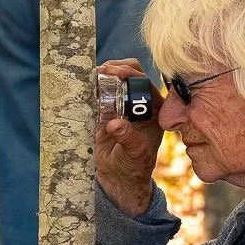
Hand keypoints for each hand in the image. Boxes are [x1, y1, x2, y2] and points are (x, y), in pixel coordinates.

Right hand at [95, 58, 164, 216]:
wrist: (118, 176)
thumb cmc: (133, 166)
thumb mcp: (134, 154)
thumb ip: (128, 138)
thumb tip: (115, 124)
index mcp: (155, 110)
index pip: (147, 84)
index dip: (133, 76)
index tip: (118, 74)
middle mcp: (141, 103)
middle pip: (134, 74)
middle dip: (119, 68)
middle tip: (104, 71)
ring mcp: (124, 103)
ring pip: (118, 78)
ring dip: (106, 73)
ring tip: (95, 75)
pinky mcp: (108, 107)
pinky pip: (103, 90)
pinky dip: (96, 84)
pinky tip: (90, 83)